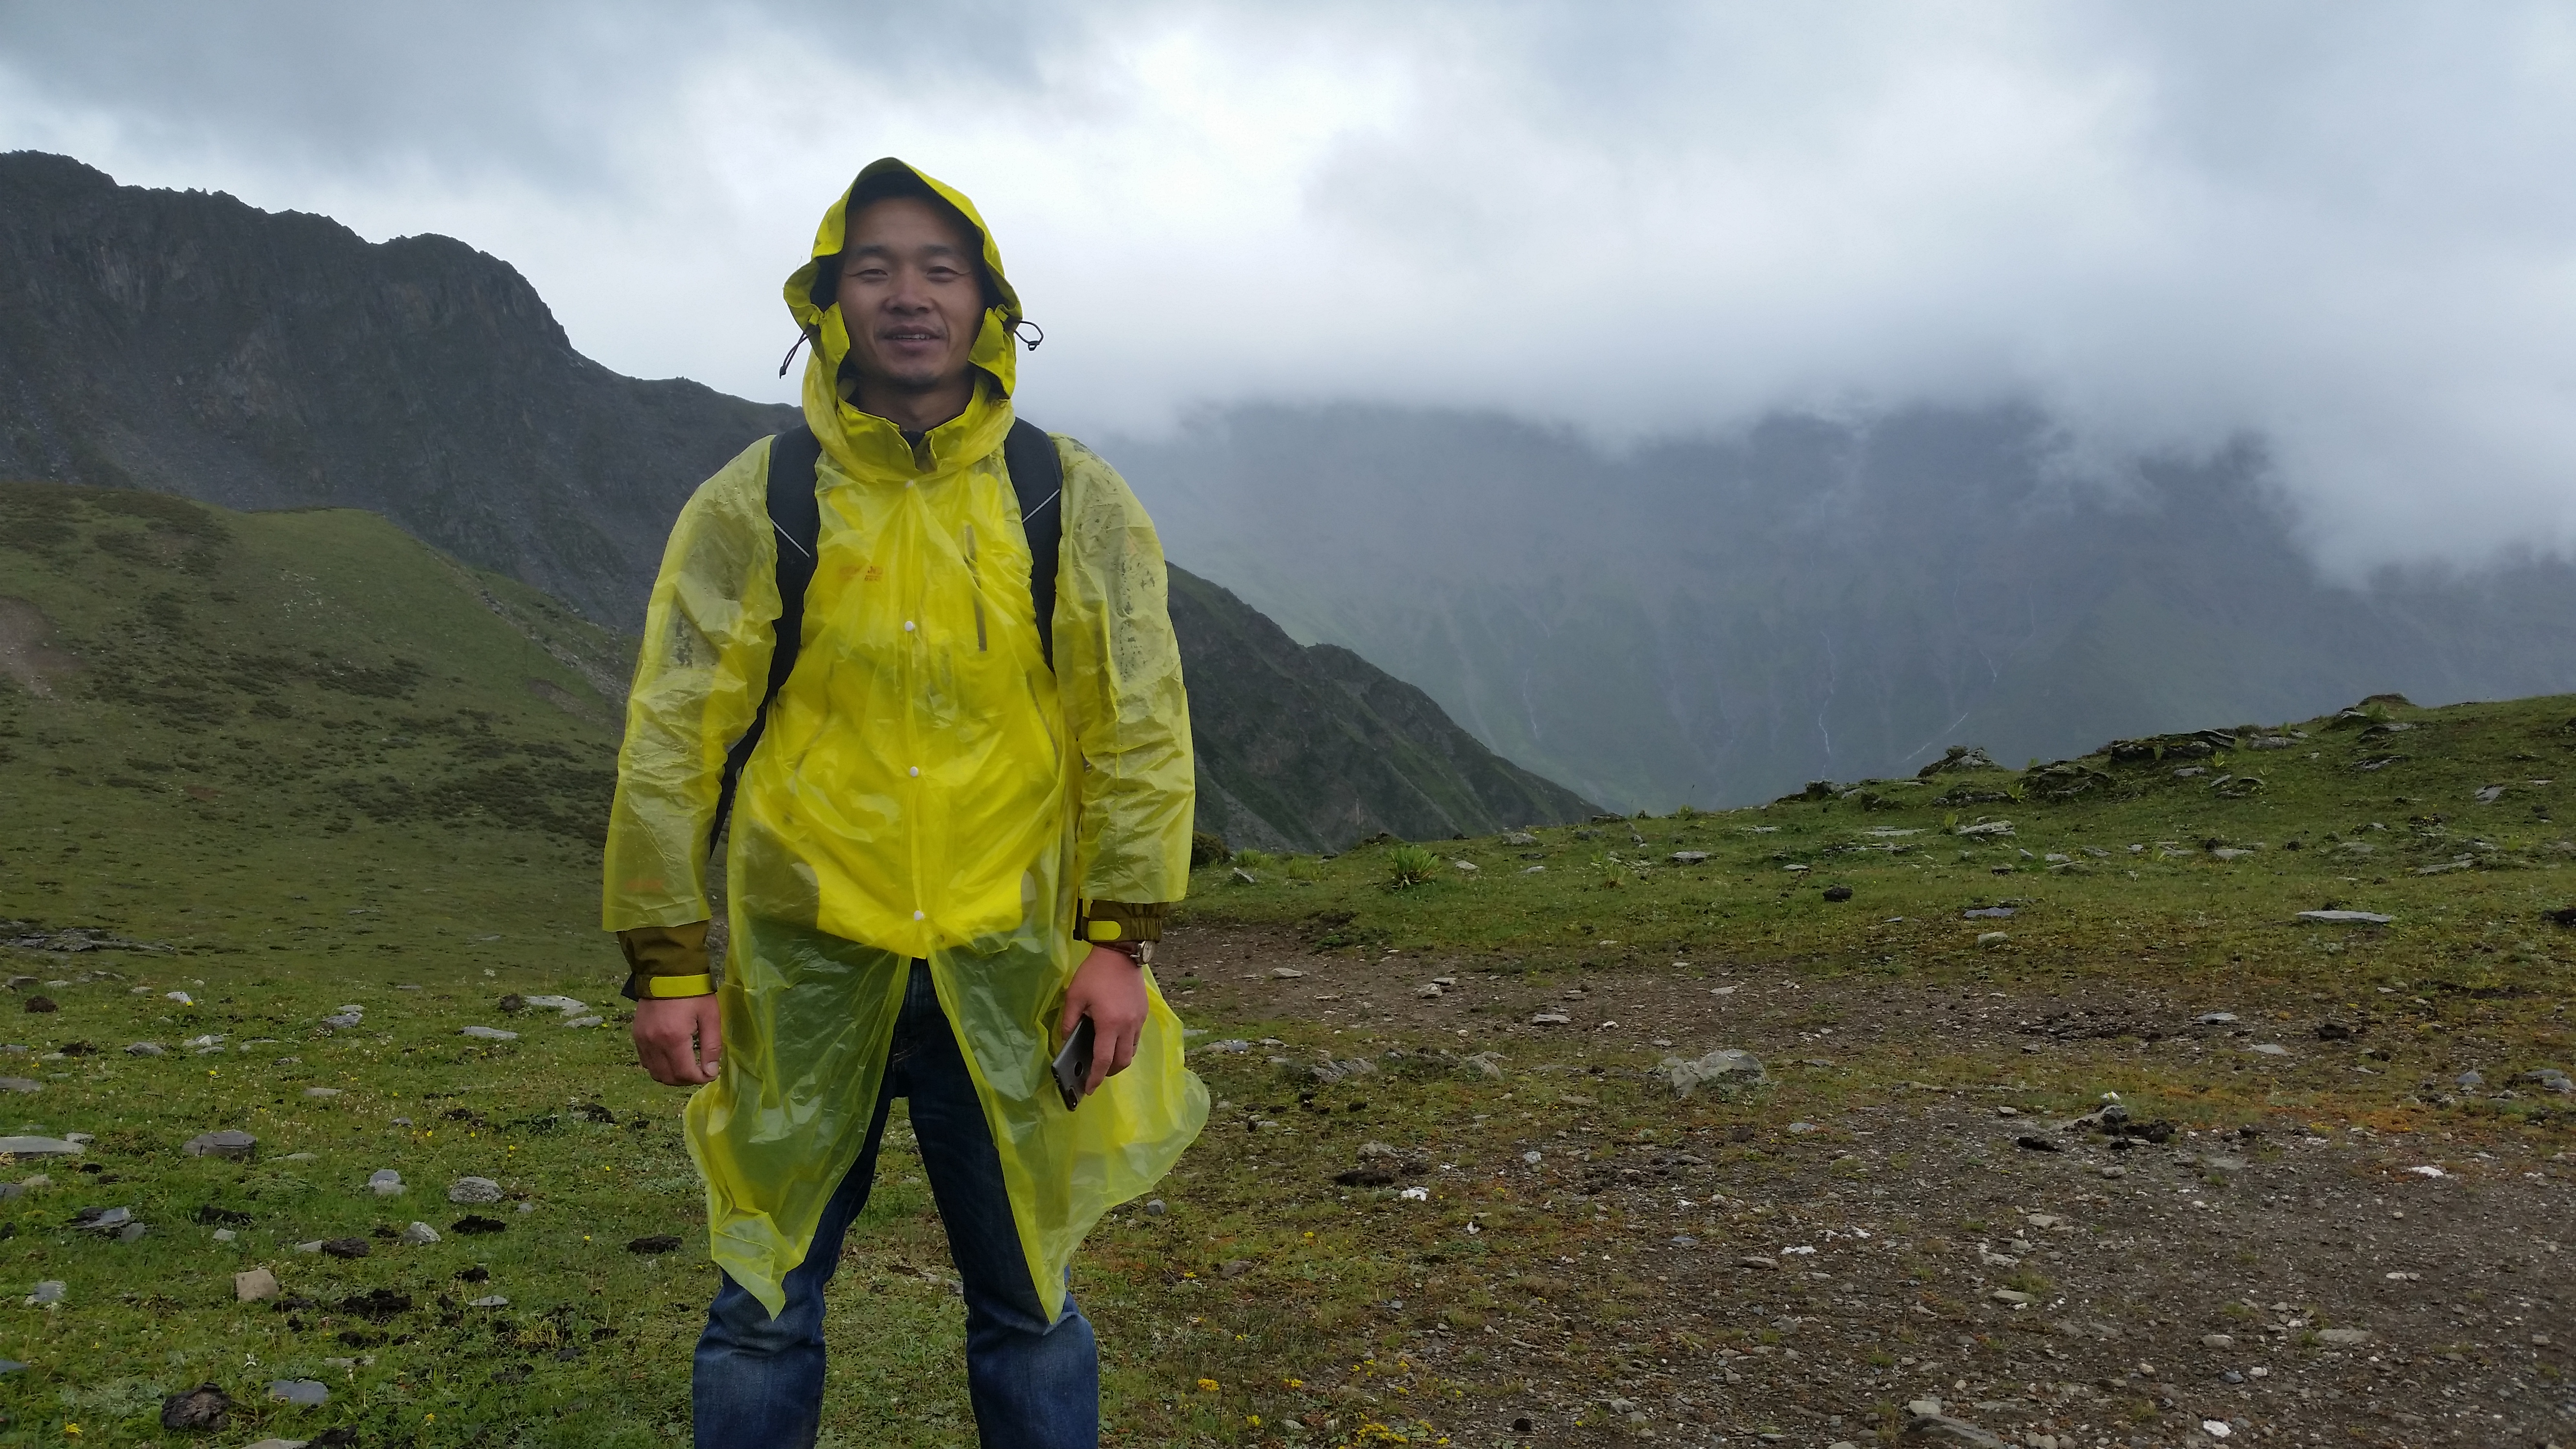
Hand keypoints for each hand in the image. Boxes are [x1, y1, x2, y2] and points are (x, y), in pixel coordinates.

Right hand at [634, 993, 722, 1085]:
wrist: (667, 971)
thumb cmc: (693, 992)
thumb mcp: (710, 1016)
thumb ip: (711, 1047)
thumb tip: (711, 1072)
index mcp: (674, 1039)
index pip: (684, 1074)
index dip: (700, 1079)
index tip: (711, 1073)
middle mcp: (654, 1043)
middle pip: (668, 1078)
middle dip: (686, 1080)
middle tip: (700, 1071)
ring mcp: (642, 1040)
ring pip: (655, 1073)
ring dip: (672, 1076)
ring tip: (687, 1067)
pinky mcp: (637, 1035)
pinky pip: (646, 1061)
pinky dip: (659, 1066)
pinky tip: (671, 1058)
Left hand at [1057, 946, 1148, 1094]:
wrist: (1120, 953)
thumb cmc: (1094, 974)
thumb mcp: (1074, 997)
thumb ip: (1069, 1022)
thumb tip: (1066, 1042)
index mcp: (1108, 1024)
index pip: (1103, 1060)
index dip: (1095, 1077)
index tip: (1089, 1089)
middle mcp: (1127, 1026)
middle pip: (1122, 1061)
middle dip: (1109, 1072)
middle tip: (1096, 1072)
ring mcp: (1138, 1020)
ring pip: (1131, 1051)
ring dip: (1119, 1059)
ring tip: (1105, 1056)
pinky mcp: (1144, 1013)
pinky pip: (1136, 1037)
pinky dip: (1125, 1044)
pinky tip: (1114, 1037)